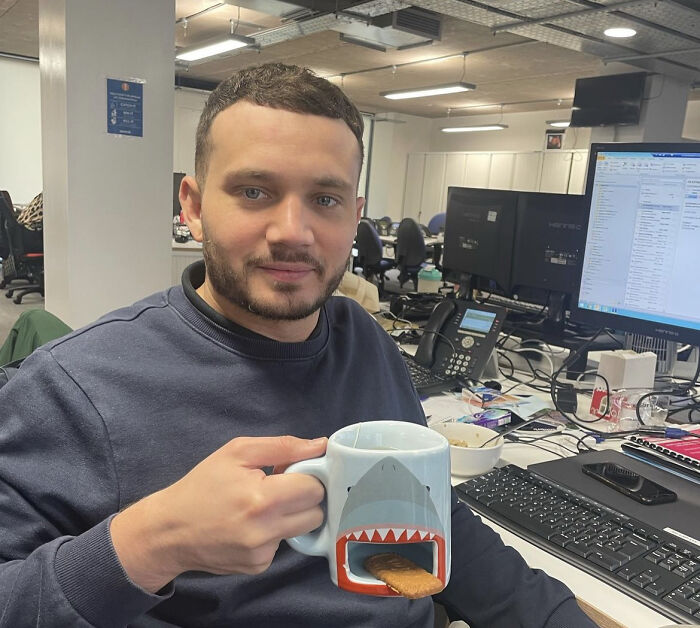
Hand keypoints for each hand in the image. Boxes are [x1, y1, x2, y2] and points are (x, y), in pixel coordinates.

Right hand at [110, 435, 326, 591]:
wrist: (169, 530)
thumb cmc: (203, 485)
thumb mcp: (237, 452)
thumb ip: (284, 447)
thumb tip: (320, 445)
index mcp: (263, 498)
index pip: (314, 488)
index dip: (307, 476)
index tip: (293, 472)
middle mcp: (266, 531)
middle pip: (316, 512)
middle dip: (305, 497)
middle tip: (282, 487)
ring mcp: (263, 554)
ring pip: (302, 529)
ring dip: (291, 515)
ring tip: (263, 506)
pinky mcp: (258, 567)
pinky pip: (282, 545)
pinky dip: (273, 533)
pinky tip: (250, 525)